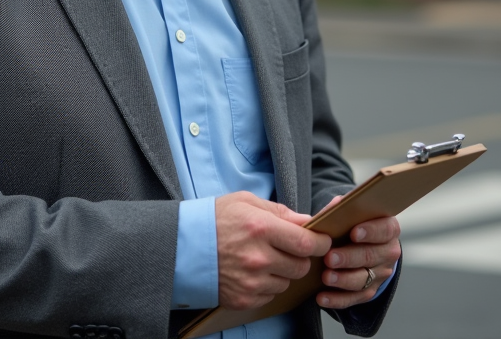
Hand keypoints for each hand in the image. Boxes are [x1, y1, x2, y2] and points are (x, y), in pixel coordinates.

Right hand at [216, 191, 332, 310]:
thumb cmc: (213, 220)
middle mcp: (258, 257)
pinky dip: (266, 285)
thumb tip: (307, 221)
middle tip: (286, 248)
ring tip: (262, 258)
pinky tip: (251, 272)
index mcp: (260, 228)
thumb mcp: (245, 202)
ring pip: (286, 282)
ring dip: (282, 272)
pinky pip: (270, 295)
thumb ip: (280, 212)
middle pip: (301, 266)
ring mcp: (250, 281)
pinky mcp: (243, 298)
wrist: (179, 247)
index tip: (321, 241)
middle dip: (300, 257)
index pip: (307, 243)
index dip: (320, 243)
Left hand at [313, 195, 401, 310]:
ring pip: (363, 279)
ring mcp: (380, 274)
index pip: (385, 230)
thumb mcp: (351, 213)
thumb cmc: (352, 225)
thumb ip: (344, 209)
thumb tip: (335, 206)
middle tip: (330, 258)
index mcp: (388, 229)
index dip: (371, 231)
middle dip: (349, 258)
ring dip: (343, 279)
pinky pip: (354, 298)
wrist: (361, 245)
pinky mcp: (369, 291)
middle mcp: (388, 252)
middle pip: (371, 256)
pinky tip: (321, 297)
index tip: (353, 233)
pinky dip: (337, 299)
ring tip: (325, 277)